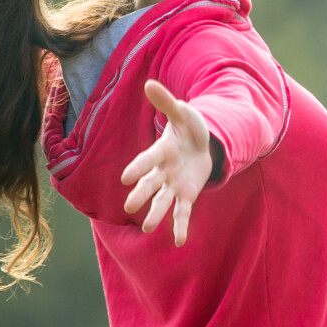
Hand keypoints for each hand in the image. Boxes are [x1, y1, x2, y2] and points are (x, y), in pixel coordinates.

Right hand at [120, 79, 216, 245]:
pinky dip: (180, 226)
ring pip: (162, 201)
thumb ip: (167, 103)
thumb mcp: (183, 113)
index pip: (148, 160)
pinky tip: (179, 242)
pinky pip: (182, 212)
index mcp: (161, 151)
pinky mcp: (186, 195)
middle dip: (141, 194)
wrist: (201, 144)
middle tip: (129, 207)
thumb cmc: (189, 127)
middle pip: (150, 184)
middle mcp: (163, 171)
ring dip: (155, 214)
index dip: (138, 167)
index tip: (125, 177)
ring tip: (147, 229)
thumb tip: (150, 84)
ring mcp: (173, 185)